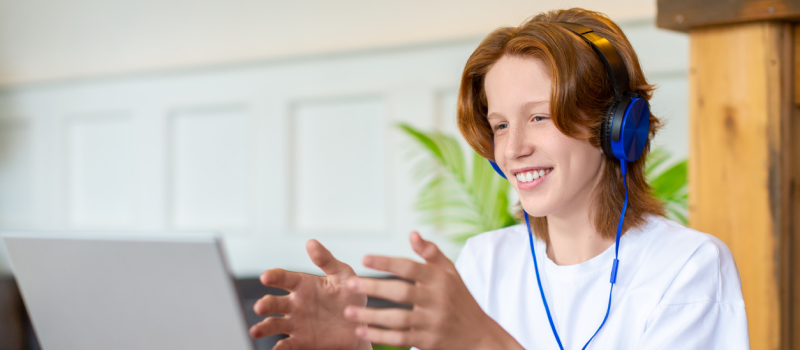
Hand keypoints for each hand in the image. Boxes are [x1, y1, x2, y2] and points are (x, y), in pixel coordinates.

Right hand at [250, 239, 369, 349]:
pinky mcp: (301, 341)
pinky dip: (279, 348)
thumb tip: (310, 242)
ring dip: (263, 327)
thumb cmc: (352, 296)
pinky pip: (287, 345)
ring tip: (255, 331)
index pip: (284, 279)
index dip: (274, 276)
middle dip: (265, 304)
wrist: (361, 326)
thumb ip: (327, 260)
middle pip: (274, 303)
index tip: (265, 277)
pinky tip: (275, 349)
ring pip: (274, 324)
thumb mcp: (343, 276)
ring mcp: (296, 323)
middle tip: (260, 307)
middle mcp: (295, 304)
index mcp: (304, 285)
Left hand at [343, 232, 522, 349]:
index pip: (410, 267)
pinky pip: (401, 339)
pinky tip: (362, 331)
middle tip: (350, 285)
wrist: (479, 336)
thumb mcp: (451, 273)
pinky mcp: (429, 341)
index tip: (364, 259)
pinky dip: (380, 336)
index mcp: (440, 279)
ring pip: (398, 318)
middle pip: (401, 292)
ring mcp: (433, 322)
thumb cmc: (460, 299)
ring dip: (372, 316)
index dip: (386, 262)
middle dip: (373, 288)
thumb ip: (431, 253)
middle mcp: (437, 299)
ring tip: (349, 313)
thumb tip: (412, 233)